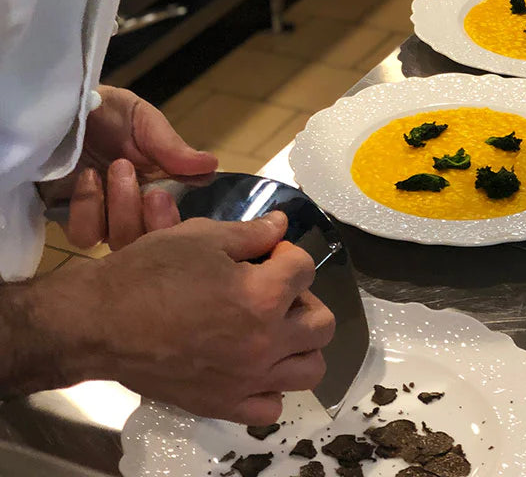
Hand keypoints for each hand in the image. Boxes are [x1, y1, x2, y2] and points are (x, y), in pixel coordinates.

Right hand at [22, 213, 334, 422]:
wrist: (99, 322)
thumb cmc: (150, 272)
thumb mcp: (202, 237)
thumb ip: (252, 233)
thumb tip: (282, 224)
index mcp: (263, 297)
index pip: (305, 268)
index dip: (285, 253)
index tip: (264, 254)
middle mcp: (265, 343)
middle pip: (322, 323)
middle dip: (304, 299)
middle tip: (274, 291)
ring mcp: (248, 379)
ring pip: (310, 368)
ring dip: (300, 344)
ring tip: (272, 328)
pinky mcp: (225, 405)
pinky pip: (272, 407)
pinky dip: (271, 387)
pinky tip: (253, 365)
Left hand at [38, 86, 217, 249]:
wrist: (58, 108)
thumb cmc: (106, 112)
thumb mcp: (143, 120)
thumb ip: (171, 147)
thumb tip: (212, 166)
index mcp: (162, 188)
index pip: (181, 223)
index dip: (180, 224)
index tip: (173, 197)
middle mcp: (137, 209)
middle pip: (155, 243)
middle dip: (155, 221)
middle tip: (155, 192)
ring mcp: (106, 218)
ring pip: (122, 242)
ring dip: (124, 210)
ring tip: (118, 169)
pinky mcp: (72, 219)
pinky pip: (85, 235)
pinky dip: (90, 208)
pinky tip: (90, 178)